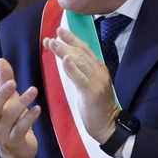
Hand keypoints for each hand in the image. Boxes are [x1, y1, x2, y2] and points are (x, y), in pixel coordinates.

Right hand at [0, 58, 40, 157]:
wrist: (17, 151)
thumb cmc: (12, 121)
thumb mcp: (8, 100)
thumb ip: (5, 80)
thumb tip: (0, 60)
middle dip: (1, 95)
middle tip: (13, 83)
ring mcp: (1, 134)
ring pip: (8, 117)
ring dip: (22, 103)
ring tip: (34, 90)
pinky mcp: (14, 142)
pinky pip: (21, 129)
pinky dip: (29, 118)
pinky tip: (38, 109)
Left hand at [42, 27, 118, 143]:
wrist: (108, 125)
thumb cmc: (96, 107)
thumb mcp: (89, 85)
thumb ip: (81, 73)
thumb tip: (67, 60)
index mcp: (99, 69)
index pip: (85, 49)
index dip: (72, 39)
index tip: (59, 31)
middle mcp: (99, 72)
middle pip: (80, 53)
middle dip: (64, 43)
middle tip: (50, 38)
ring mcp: (97, 82)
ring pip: (79, 62)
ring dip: (64, 51)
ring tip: (52, 43)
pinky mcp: (92, 93)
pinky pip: (80, 78)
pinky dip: (72, 68)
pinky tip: (64, 59)